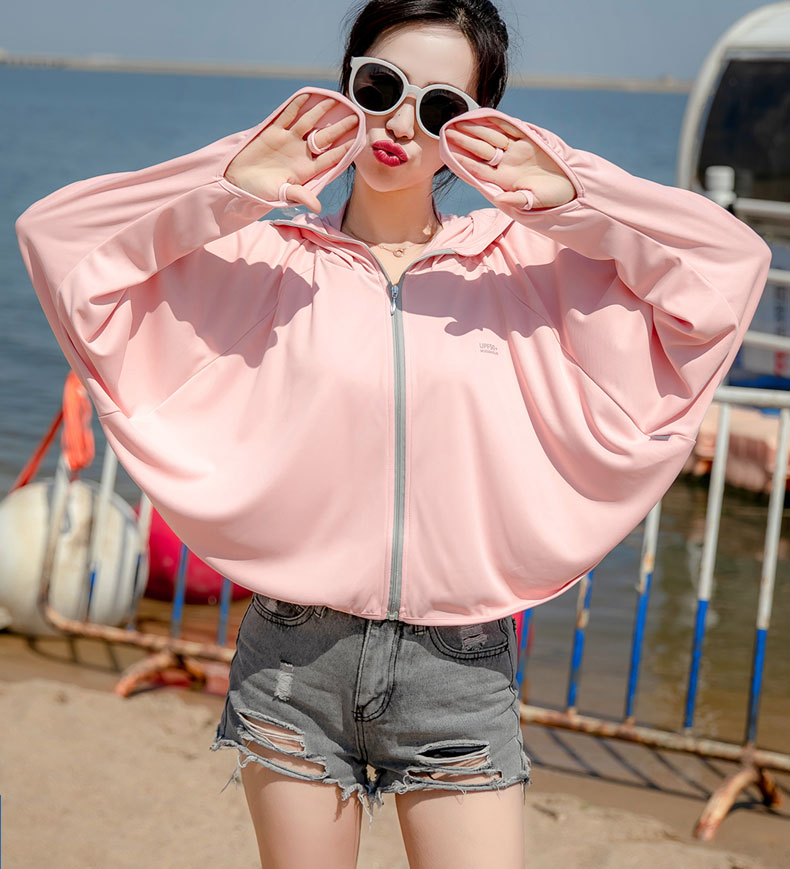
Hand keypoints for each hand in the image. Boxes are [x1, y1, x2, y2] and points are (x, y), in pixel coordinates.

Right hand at [224, 93, 358, 210]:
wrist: (236, 181)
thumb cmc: (260, 192)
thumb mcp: (281, 194)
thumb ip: (300, 196)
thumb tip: (318, 207)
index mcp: (305, 170)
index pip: (330, 158)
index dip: (344, 149)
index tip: (358, 141)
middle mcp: (299, 153)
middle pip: (324, 138)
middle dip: (339, 128)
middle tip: (356, 117)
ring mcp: (287, 141)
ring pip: (308, 123)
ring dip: (321, 112)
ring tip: (336, 99)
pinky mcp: (272, 132)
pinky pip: (287, 116)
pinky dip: (296, 106)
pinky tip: (308, 96)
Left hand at [445, 119, 575, 209]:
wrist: (570, 187)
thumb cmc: (551, 199)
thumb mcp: (533, 202)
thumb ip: (515, 200)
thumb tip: (499, 198)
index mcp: (503, 180)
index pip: (478, 169)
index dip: (464, 161)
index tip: (449, 154)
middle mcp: (506, 164)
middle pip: (481, 150)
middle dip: (465, 141)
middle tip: (446, 131)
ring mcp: (517, 151)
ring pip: (492, 137)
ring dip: (476, 129)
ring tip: (459, 120)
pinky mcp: (529, 140)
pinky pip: (510, 128)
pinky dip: (498, 121)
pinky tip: (484, 114)